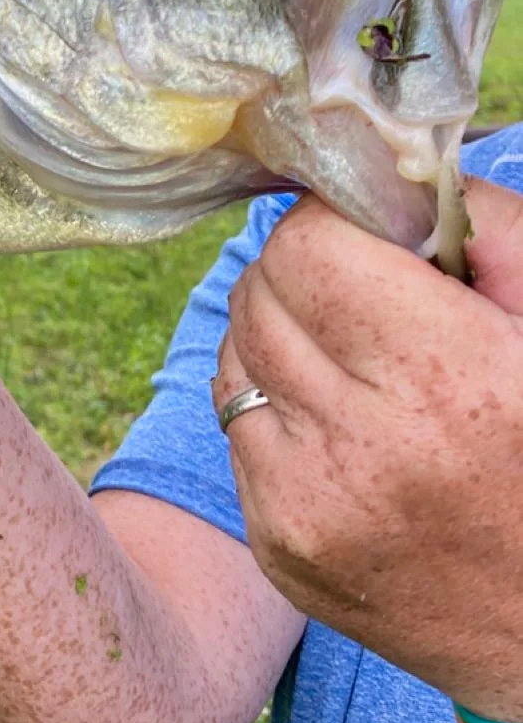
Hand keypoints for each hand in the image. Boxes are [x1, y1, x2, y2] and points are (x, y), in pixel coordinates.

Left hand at [213, 180, 522, 720]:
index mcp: (450, 378)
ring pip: (234, 357)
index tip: (374, 238)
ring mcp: (307, 504)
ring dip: (283, 340)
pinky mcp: (277, 545)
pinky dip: (278, 412)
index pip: (308, 247)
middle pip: (259, 294)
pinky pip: (238, 431)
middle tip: (367, 296)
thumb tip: (388, 176)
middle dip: (306, 275)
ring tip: (361, 367)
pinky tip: (348, 433)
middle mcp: (364, 445)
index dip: (336, 226)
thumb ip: (488, 229)